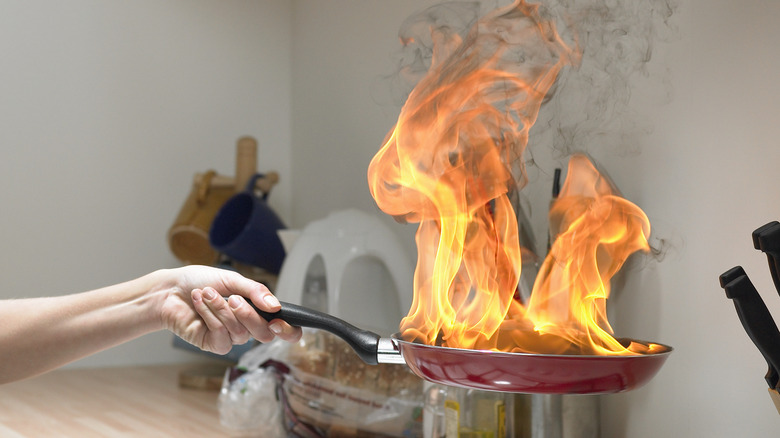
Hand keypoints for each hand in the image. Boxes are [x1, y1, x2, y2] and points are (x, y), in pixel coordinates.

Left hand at [156, 266, 300, 354]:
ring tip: (207, 293)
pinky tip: (199, 303)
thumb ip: (256, 292)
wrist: (171, 289)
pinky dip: (210, 315)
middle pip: (264, 333)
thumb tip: (275, 306)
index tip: (279, 322)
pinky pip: (220, 335)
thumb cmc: (201, 281)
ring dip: (221, 309)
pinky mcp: (213, 344)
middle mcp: (247, 326)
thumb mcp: (233, 280)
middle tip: (232, 298)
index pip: (285, 330)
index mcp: (258, 310)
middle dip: (248, 314)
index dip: (288, 331)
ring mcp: (230, 337)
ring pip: (239, 332)